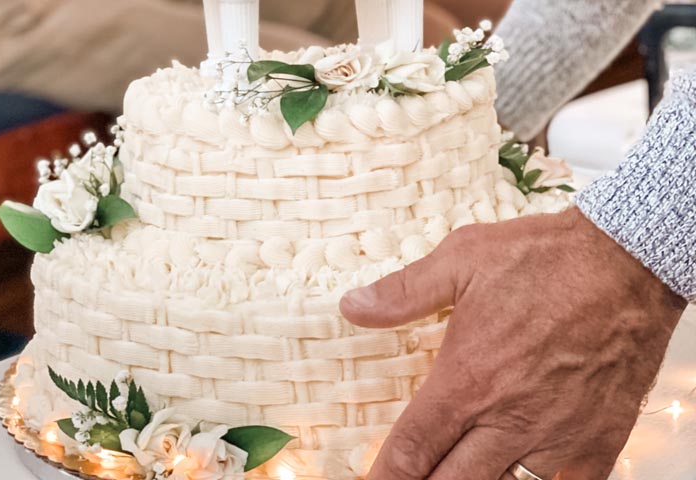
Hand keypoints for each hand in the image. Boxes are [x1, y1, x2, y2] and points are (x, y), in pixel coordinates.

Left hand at [340, 208, 685, 479]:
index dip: (386, 476)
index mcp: (467, 380)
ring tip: (461, 470)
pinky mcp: (598, 441)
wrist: (628, 260)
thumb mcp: (461, 259)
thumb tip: (350, 306)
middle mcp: (508, 419)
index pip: (412, 449)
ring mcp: (556, 436)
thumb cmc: (544, 258)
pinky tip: (518, 473)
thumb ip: (402, 292)